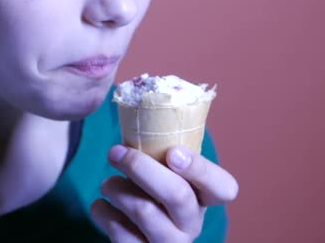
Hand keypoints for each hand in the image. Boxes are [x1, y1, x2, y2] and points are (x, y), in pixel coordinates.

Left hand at [90, 145, 237, 241]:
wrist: (133, 235)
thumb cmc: (147, 192)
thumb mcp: (162, 172)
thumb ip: (161, 149)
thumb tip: (138, 95)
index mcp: (204, 198)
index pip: (223, 187)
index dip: (200, 169)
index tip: (173, 152)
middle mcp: (193, 224)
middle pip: (176, 194)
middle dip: (140, 167)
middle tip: (114, 152)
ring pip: (143, 210)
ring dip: (115, 188)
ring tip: (107, 183)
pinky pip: (119, 233)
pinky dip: (102, 212)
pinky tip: (101, 206)